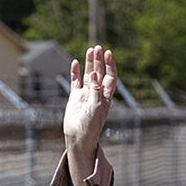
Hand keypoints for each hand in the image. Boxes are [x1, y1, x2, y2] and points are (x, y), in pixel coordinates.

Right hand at [64, 45, 117, 178]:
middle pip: (100, 73)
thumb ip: (95, 90)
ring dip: (89, 63)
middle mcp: (97, 93)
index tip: (108, 53)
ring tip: (90, 50)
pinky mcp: (75, 98)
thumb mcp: (96, 108)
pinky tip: (75, 62)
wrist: (78, 137)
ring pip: (88, 75)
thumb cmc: (91, 126)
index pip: (110, 76)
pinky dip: (75, 72)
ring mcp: (86, 94)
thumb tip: (94, 74)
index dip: (110, 65)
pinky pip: (75, 82)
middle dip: (99, 60)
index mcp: (106, 96)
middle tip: (98, 47)